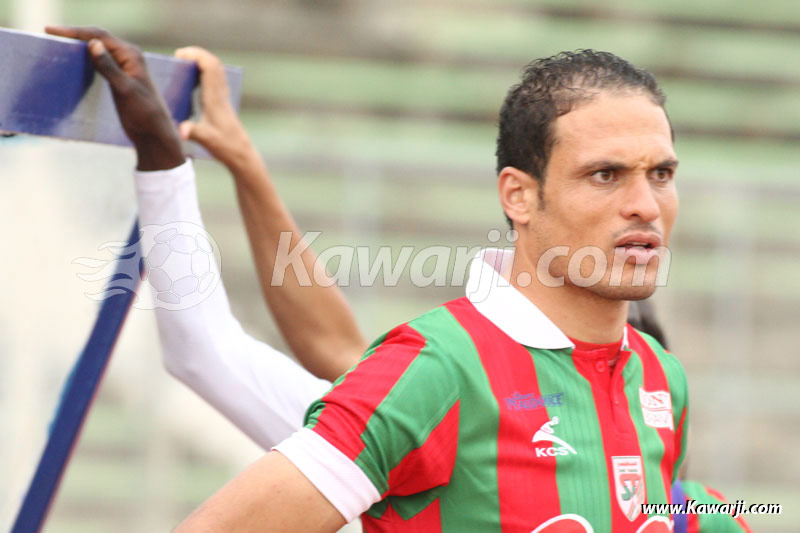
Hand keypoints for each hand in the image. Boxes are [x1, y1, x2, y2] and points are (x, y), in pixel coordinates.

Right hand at [45, 25, 183, 170]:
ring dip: (78, 45)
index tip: (52, 31)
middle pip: (97, 39)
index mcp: (131, 55)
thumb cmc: (145, 113)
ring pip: (97, 50)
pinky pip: (98, 62)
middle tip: (49, 33)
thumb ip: (109, 67)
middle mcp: (128, 57)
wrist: (153, 133)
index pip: (100, 36)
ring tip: (56, 43)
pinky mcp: (118, 78)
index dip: (76, 31)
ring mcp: (123, 67)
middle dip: (74, 35)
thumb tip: (93, 43)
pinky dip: (84, 59)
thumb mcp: (125, 89)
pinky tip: (72, 60)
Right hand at [174, 46, 254, 171]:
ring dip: (202, 62)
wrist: (241, 154)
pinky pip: (216, 80)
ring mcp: (223, 98)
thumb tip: (181, 130)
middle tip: (180, 55)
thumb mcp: (206, 140)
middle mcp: (221, 95)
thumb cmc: (225, 147)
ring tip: (185, 63)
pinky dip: (206, 73)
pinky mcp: (223, 104)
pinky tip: (195, 79)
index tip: (180, 54)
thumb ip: (193, 132)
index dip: (196, 56)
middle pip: (214, 64)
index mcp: (215, 99)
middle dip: (197, 54)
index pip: (210, 68)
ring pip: (216, 71)